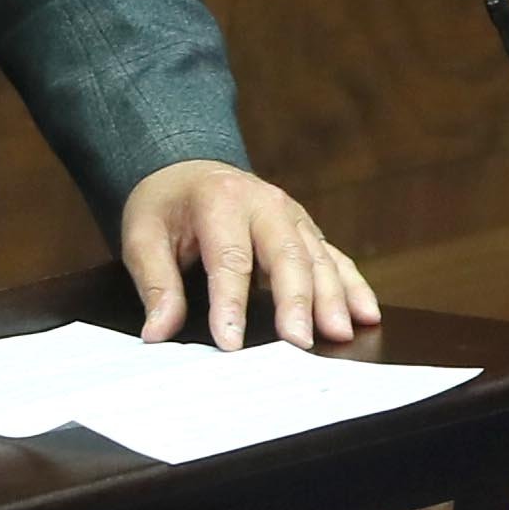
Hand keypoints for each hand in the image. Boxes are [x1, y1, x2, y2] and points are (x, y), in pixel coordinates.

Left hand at [121, 160, 380, 350]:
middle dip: (296, 301)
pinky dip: (353, 287)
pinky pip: (335, 258)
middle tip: (300, 342)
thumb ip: (155, 283)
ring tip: (339, 334)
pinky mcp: (307, 230)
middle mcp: (265, 203)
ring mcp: (293, 216)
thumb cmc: (166, 205)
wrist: (189, 167)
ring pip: (318, 258)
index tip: (230, 342)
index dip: (230, 303)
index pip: (229, 258)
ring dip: (332, 297)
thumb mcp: (142, 235)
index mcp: (221, 200)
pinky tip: (366, 315)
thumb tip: (158, 331)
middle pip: (287, 255)